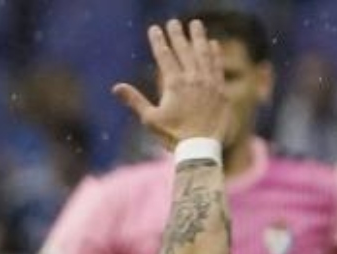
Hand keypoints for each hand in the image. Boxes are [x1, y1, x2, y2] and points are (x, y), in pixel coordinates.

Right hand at [111, 20, 230, 152]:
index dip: (158, 40)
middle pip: (184, 50)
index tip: (154, 28)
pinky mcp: (220, 90)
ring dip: (198, 37)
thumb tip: (116, 87)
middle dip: (177, 34)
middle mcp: (192, 78)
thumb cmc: (173, 136)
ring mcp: (208, 82)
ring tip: (195, 24)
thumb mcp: (150, 120)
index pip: (164, 55)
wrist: (201, 148)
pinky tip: (213, 44)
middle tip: (173, 22)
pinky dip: (215, 53)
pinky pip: (217, 66)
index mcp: (174, 84)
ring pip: (203, 53)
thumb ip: (134, 100)